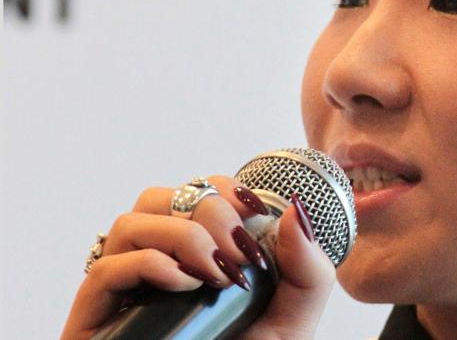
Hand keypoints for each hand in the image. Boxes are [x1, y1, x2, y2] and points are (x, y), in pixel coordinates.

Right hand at [61, 175, 335, 339]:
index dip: (224, 189)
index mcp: (196, 254)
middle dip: (210, 213)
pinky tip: (185, 284)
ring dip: (181, 236)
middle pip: (161, 198)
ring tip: (215, 273)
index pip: (196, 191)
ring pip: (129, 223)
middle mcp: (156, 264)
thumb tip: (294, 210)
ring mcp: (123, 291)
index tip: (254, 210)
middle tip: (240, 255)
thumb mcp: (293, 320)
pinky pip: (105, 268)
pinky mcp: (95, 318)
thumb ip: (307, 269)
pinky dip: (149, 263)